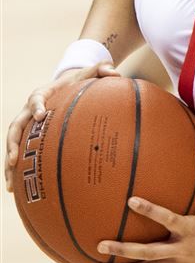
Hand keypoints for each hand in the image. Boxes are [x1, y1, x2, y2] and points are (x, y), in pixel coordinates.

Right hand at [5, 63, 119, 191]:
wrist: (63, 87)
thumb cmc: (76, 83)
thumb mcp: (87, 75)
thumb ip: (100, 72)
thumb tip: (116, 72)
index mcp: (42, 94)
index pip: (36, 98)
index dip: (37, 105)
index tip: (41, 114)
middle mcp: (29, 111)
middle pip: (15, 126)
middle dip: (12, 144)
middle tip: (14, 159)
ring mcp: (26, 124)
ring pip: (12, 143)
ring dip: (9, 163)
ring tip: (10, 184)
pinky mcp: (27, 136)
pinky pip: (19, 153)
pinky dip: (15, 171)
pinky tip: (15, 190)